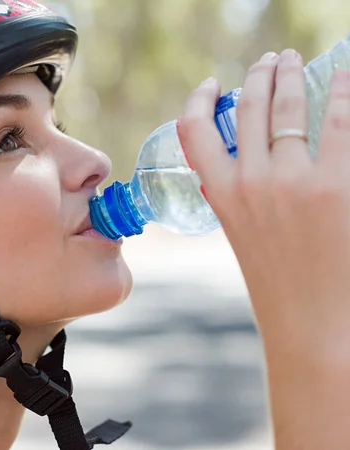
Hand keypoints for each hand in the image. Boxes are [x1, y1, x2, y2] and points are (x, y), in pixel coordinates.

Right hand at [178, 49, 349, 448]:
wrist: (312, 323)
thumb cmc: (278, 284)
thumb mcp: (242, 234)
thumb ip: (237, 194)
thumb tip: (249, 158)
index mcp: (221, 195)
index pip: (194, 132)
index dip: (200, 101)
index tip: (212, 84)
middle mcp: (250, 180)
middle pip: (249, 108)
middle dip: (259, 76)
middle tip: (270, 61)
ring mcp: (292, 180)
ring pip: (287, 107)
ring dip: (291, 76)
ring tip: (294, 61)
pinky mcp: (336, 184)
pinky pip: (337, 121)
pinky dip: (338, 92)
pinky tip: (340, 78)